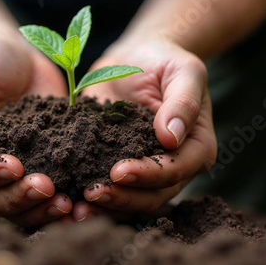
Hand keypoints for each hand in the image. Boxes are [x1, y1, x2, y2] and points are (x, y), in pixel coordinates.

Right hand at [0, 34, 71, 226]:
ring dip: (43, 209)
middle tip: (48, 187)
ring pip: (24, 206)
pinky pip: (53, 192)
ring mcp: (20, 169)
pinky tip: (82, 201)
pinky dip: (64, 200)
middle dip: (21, 197)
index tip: (14, 166)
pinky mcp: (47, 164)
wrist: (18, 53)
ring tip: (68, 204)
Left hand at [73, 40, 216, 220]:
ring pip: (130, 200)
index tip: (119, 171)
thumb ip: (183, 102)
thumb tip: (172, 137)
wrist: (137, 58)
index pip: (175, 169)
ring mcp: (145, 170)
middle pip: (152, 195)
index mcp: (195, 147)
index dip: (148, 174)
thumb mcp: (183, 71)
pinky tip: (70, 198)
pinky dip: (92, 198)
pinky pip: (110, 189)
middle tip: (90, 193)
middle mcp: (174, 166)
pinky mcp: (117, 165)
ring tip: (77, 207)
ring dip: (105, 207)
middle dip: (122, 197)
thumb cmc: (164, 61)